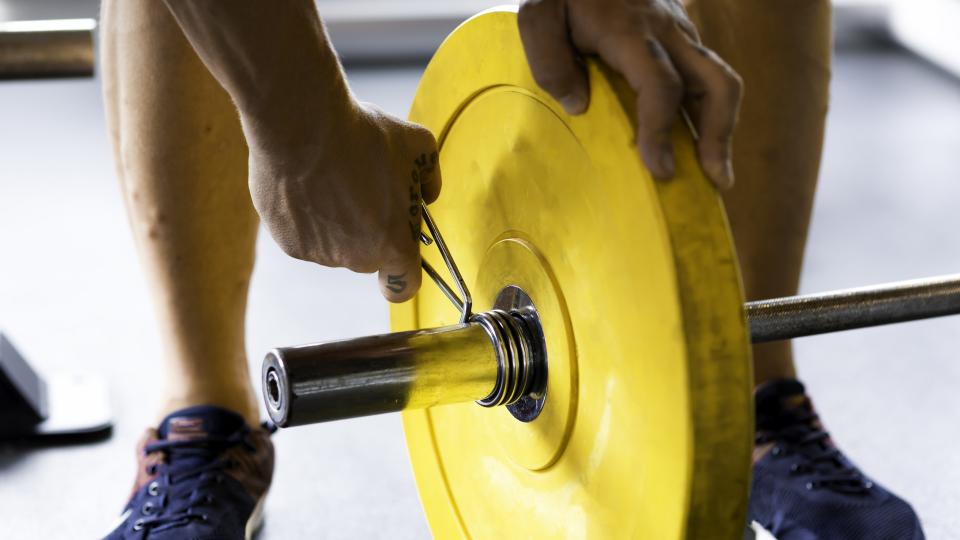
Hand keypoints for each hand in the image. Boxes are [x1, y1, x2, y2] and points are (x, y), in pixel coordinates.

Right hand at [247, 101, 441, 301]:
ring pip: (334, 245)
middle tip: (363, 192)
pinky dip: (306, 216)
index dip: (402, 273)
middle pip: (368, 258)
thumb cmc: (363, 135)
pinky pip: (304, 236)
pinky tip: (305, 183)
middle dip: (369, 232)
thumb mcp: (418, 146)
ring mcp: (320, 255)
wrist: (303, 126)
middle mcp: (357, 259)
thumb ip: (430, 179)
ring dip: (336, 222)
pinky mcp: (289, 243)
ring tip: (331, 180)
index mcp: (394, 244)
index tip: (397, 256)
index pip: (404, 286)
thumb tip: (427, 194)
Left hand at [518, 0, 741, 187]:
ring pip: (719, 79)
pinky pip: (706, 74)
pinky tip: (699, 140)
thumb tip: (577, 106)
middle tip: (714, 180)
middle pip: (715, 83)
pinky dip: (709, 110)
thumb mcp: (538, 16)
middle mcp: (667, 31)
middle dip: (719, 135)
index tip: (659, 169)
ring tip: (716, 172)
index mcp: (630, 30)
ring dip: (723, 127)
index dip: (661, 130)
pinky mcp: (682, 34)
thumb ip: (549, 60)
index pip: (660, 86)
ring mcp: (680, 31)